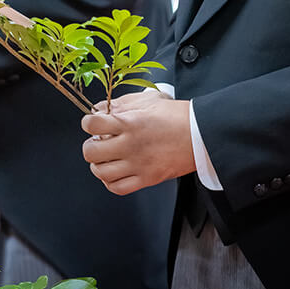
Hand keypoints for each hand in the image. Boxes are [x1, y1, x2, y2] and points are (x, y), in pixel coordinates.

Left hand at [80, 91, 195, 194]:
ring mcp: (138, 164)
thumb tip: (101, 109)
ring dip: (98, 165)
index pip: (92, 125)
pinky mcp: (147, 179)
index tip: (92, 123)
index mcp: (129, 123)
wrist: (201, 135)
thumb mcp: (148, 100)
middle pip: (91, 152)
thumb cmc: (178, 117)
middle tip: (97, 142)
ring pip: (101, 172)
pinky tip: (114, 173)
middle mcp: (130, 145)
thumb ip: (122, 104)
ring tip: (104, 159)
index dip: (88, 123)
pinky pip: (118, 188)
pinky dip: (110, 182)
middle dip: (90, 146)